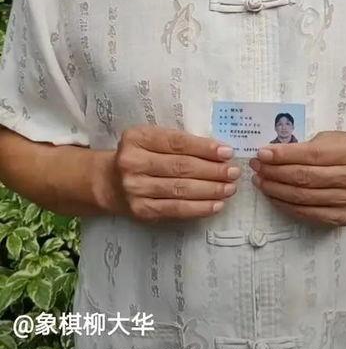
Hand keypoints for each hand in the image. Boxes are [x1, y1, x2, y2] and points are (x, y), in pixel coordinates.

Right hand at [108, 125, 240, 221]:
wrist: (108, 181)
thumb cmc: (139, 155)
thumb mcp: (151, 139)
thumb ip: (177, 142)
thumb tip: (218, 151)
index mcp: (137, 138)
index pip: (177, 143)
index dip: (204, 148)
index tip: (227, 151)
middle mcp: (133, 162)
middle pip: (181, 167)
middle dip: (212, 170)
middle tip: (233, 171)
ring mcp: (135, 188)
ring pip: (180, 189)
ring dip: (210, 190)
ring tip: (229, 188)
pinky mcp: (141, 210)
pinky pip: (175, 209)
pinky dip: (199, 208)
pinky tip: (216, 205)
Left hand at [249, 130, 345, 226]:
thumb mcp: (338, 138)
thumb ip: (310, 146)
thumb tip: (274, 153)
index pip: (311, 155)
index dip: (283, 155)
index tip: (262, 153)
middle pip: (305, 178)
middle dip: (275, 172)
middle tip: (256, 167)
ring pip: (304, 198)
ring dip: (276, 190)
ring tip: (260, 181)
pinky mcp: (344, 217)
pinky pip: (309, 214)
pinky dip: (287, 205)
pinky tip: (275, 196)